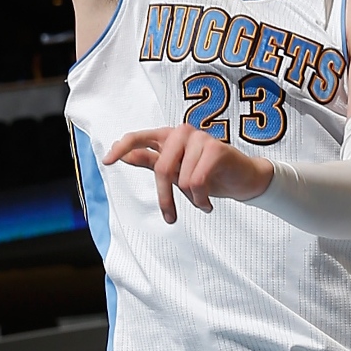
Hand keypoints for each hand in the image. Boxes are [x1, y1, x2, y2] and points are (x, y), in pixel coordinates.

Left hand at [102, 123, 270, 223]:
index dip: (121, 148)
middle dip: (165, 198)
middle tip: (170, 218)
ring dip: (191, 199)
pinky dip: (201, 200)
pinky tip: (208, 203)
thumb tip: (124, 155)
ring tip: (201, 201)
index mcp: (169, 136)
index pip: (138, 137)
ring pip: (182, 179)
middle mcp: (182, 132)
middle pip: (162, 168)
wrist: (243, 180)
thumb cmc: (208, 174)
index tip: (106, 161)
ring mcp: (200, 138)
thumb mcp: (175, 171)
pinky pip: (197, 182)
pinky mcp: (216, 149)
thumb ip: (151, 160)